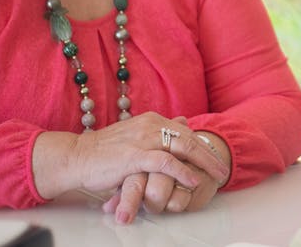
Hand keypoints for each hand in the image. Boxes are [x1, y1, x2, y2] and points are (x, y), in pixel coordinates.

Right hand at [101, 120, 228, 222]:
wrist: (76, 157)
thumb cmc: (105, 152)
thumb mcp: (136, 136)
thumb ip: (159, 130)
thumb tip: (183, 120)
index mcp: (152, 120)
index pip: (186, 131)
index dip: (204, 144)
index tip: (216, 157)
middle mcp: (150, 125)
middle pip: (189, 137)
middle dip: (210, 154)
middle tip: (224, 169)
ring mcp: (143, 139)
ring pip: (183, 147)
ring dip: (204, 162)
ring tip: (217, 175)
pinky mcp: (134, 156)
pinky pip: (165, 162)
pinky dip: (182, 172)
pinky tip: (193, 180)